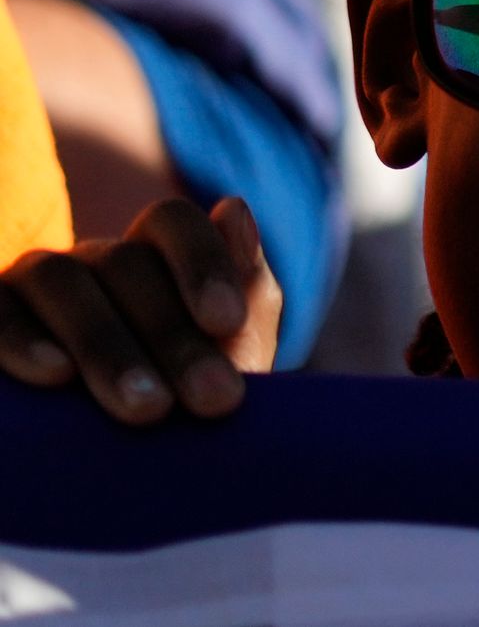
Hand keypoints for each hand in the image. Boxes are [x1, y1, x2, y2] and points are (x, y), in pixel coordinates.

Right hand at [0, 194, 280, 422]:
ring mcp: (29, 287)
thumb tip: (234, 209)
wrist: (111, 479)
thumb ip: (245, 291)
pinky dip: (21, 339)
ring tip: (148, 408)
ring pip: (60, 282)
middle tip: (212, 399)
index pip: (170, 223)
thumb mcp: (226, 360)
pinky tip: (54, 374)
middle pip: (125, 263)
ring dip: (107, 344)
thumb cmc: (180, 413)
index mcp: (150, 256)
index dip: (202, 261)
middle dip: (173, 335)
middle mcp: (87, 263)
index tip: (227, 323)